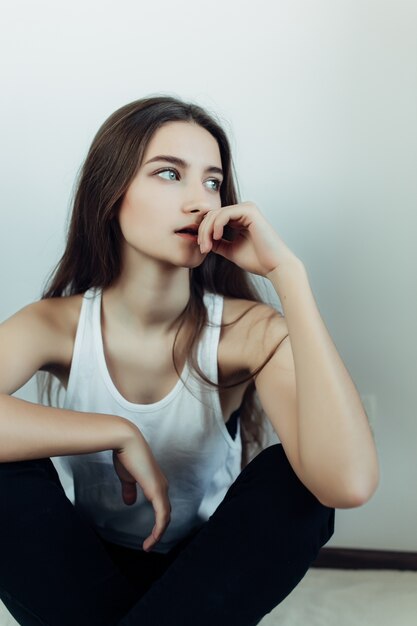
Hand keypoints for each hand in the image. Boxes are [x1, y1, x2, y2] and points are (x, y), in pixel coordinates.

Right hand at [113, 425, 170, 551]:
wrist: (126, 441)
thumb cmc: (126, 455)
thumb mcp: (127, 477)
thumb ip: (130, 489)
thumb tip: (129, 502)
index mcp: (156, 482)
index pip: (161, 506)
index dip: (157, 521)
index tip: (148, 534)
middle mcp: (162, 486)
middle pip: (166, 514)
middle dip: (159, 531)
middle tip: (149, 545)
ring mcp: (161, 488)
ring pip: (165, 517)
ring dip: (158, 533)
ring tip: (148, 546)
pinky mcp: (156, 491)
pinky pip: (162, 516)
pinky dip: (159, 529)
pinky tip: (153, 539)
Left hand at [197, 201, 298, 276]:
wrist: (274, 267)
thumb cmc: (257, 261)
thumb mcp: (231, 250)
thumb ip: (218, 243)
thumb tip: (203, 239)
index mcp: (240, 218)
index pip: (214, 219)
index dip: (204, 232)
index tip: (203, 249)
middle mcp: (243, 211)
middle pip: (212, 215)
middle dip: (203, 232)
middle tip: (203, 249)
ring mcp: (247, 209)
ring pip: (216, 214)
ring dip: (207, 231)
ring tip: (207, 247)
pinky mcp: (249, 211)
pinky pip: (224, 214)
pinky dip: (216, 226)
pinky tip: (216, 238)